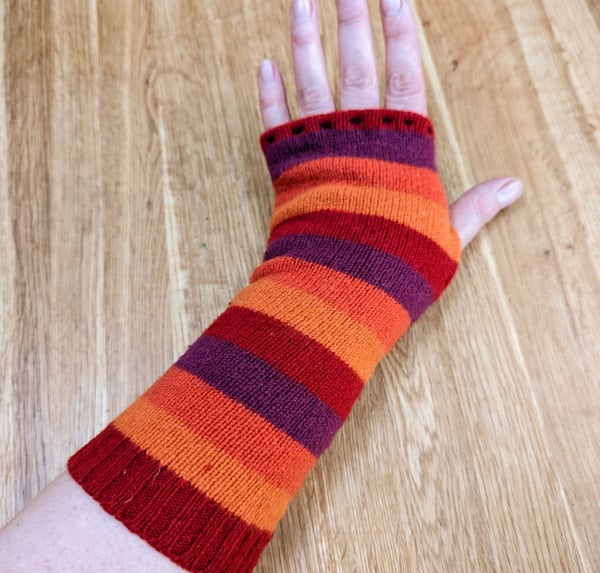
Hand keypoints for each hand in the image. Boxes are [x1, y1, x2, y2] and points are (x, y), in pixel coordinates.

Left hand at [257, 0, 521, 247]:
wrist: (342, 289)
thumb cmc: (396, 264)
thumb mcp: (446, 236)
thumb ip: (476, 206)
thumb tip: (513, 188)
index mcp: (401, 146)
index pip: (404, 73)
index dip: (399, 31)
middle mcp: (358, 137)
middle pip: (355, 63)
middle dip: (351, 18)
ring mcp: (319, 149)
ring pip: (310, 80)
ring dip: (304, 39)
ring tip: (301, 1)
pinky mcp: (287, 168)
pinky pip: (276, 121)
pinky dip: (269, 93)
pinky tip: (264, 64)